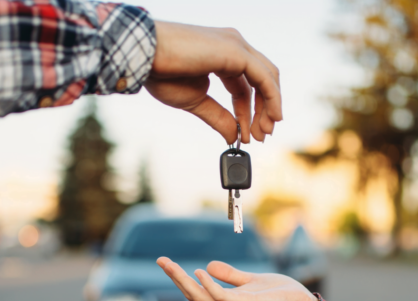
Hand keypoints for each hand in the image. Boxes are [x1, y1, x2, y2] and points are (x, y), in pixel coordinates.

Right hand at [145, 21, 281, 144]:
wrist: (145, 57)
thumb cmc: (162, 74)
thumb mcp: (196, 102)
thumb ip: (218, 118)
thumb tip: (233, 137)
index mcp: (223, 55)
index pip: (247, 86)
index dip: (249, 113)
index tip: (248, 135)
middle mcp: (233, 46)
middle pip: (262, 81)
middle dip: (265, 111)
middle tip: (262, 136)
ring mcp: (236, 45)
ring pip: (267, 78)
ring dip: (270, 108)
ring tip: (264, 132)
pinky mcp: (235, 51)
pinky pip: (263, 77)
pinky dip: (272, 98)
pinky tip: (272, 117)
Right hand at [156, 258, 317, 300]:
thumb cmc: (278, 293)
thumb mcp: (250, 280)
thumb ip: (230, 275)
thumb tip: (207, 266)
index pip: (196, 290)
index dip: (179, 277)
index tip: (166, 262)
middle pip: (192, 294)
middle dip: (175, 277)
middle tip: (160, 259)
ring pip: (200, 296)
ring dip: (183, 279)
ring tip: (169, 264)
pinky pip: (220, 296)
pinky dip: (208, 284)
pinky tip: (199, 271)